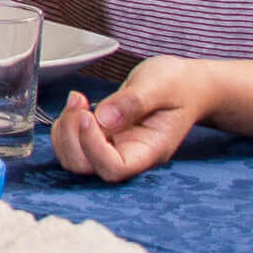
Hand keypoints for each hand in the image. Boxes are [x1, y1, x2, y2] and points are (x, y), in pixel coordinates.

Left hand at [50, 57, 218, 180]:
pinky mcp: (102, 136)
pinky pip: (73, 143)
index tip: (88, 116)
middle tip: (78, 102)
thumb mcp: (161, 85)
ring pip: (75, 157)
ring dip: (65, 130)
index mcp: (149, 150)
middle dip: (72, 137)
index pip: (114, 168)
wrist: (187, 85)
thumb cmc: (179, 85)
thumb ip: (134, 101)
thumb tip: (104, 118)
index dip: (93, 148)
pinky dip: (65, 125)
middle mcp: (129, 154)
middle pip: (87, 167)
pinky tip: (77, 104)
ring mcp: (114, 146)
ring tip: (77, 100)